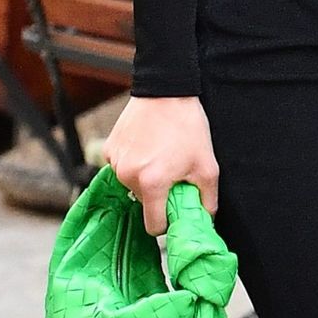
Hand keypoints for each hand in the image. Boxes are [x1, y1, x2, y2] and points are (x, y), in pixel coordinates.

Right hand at [102, 96, 219, 235]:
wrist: (166, 91)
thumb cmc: (188, 127)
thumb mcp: (208, 166)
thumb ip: (208, 200)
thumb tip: (205, 220)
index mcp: (152, 183)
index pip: (153, 226)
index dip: (167, 222)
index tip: (175, 210)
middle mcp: (128, 176)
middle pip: (144, 203)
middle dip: (159, 195)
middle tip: (174, 174)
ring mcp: (115, 162)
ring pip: (132, 185)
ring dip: (146, 178)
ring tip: (162, 156)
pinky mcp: (109, 150)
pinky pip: (123, 168)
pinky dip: (135, 164)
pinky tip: (149, 147)